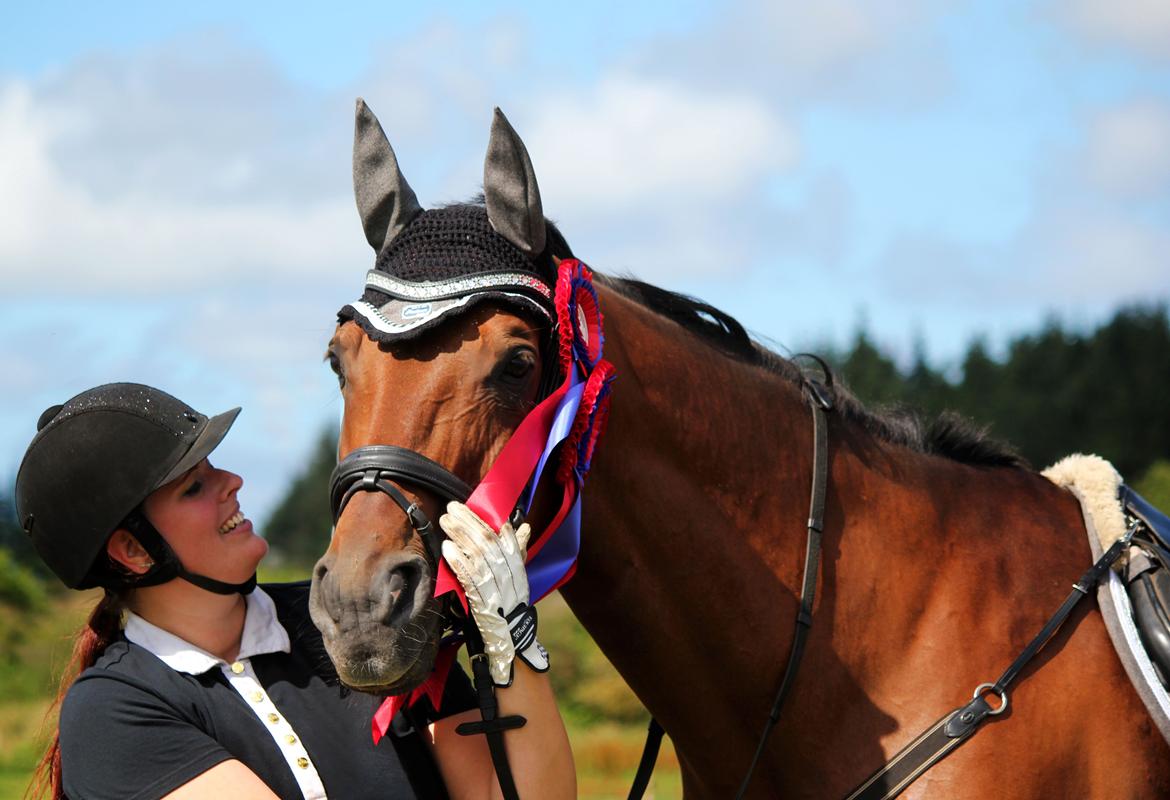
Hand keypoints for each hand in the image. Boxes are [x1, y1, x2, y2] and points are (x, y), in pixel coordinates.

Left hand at [440, 502, 548, 685]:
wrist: (511, 641)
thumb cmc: (511, 607)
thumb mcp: (519, 577)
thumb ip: (519, 551)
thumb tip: (525, 526)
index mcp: (518, 566)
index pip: (505, 536)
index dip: (487, 518)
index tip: (471, 504)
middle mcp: (510, 574)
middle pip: (488, 540)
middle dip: (468, 521)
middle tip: (451, 508)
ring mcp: (497, 586)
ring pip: (478, 554)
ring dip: (460, 535)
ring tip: (445, 521)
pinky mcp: (483, 600)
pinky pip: (470, 577)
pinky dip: (459, 561)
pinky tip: (447, 548)